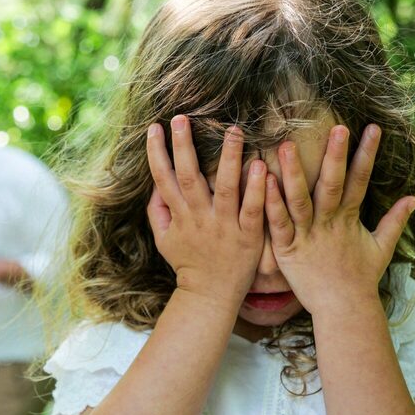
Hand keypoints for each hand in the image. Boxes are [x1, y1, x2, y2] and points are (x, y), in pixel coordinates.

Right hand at [146, 115, 267, 308]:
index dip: (156, 152)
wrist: (210, 296)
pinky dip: (256, 189)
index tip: (154, 127)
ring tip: (233, 131)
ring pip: (226, 187)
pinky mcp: (248, 236)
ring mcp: (224, 226)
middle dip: (184, 146)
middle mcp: (199, 217)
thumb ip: (157, 210)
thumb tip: (154, 183)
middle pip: (189, 176)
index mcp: (179, 215)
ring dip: (229, 158)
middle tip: (183, 118)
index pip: (162, 178)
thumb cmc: (188, 263)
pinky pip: (252, 209)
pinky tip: (261, 166)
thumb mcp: (164, 239)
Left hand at [264, 124, 414, 309]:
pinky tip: (265, 182)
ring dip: (293, 173)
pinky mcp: (287, 250)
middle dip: (336, 156)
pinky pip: (278, 224)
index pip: (360, 181)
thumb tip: (414, 198)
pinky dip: (272, 204)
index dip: (366, 154)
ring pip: (300, 200)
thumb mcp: (381, 248)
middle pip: (332, 185)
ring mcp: (307, 236)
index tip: (372, 128)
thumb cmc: (360, 279)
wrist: (344, 311)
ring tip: (286, 146)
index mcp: (348, 219)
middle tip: (337, 128)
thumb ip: (395, 221)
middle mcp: (329, 224)